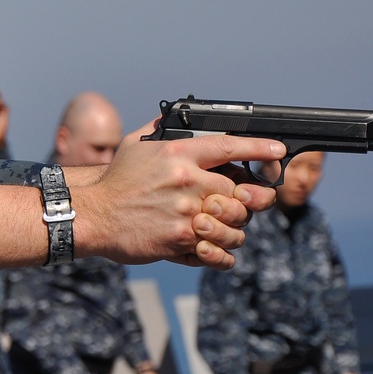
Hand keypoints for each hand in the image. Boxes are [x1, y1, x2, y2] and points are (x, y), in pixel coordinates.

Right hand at [71, 123, 282, 268]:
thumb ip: (158, 131)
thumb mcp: (134, 146)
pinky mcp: (180, 240)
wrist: (94, 215)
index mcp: (179, 154)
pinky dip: (221, 255)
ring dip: (234, 229)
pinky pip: (218, 251)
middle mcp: (187, 181)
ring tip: (221, 229)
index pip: (229, 146)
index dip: (259, 148)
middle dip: (247, 201)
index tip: (278, 150)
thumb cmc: (115, 182)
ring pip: (236, 224)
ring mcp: (186, 213)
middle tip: (240, 205)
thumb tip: (169, 118)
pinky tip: (214, 250)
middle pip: (241, 192)